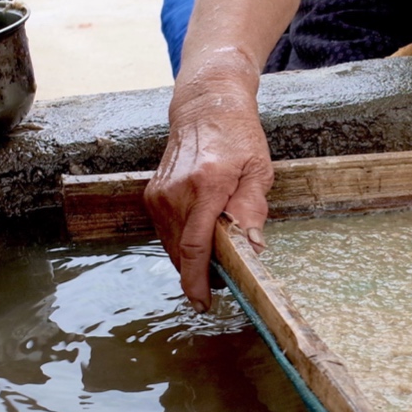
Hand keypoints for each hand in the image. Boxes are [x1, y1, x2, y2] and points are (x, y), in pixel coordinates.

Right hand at [144, 75, 274, 309]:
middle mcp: (177, 191)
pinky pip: (167, 233)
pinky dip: (183, 243)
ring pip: (172, 245)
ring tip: (215, 258)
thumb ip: (253, 209)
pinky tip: (200, 238)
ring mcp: (160, 194)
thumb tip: (252, 248)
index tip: (203, 303)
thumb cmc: (238, 137)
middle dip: (200, 275)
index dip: (198, 279)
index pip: (196, 245)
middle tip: (221, 284)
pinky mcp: (152, 195)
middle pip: (182, 252)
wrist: (204, 108)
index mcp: (207, 184)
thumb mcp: (259, 170)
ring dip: (191, 260)